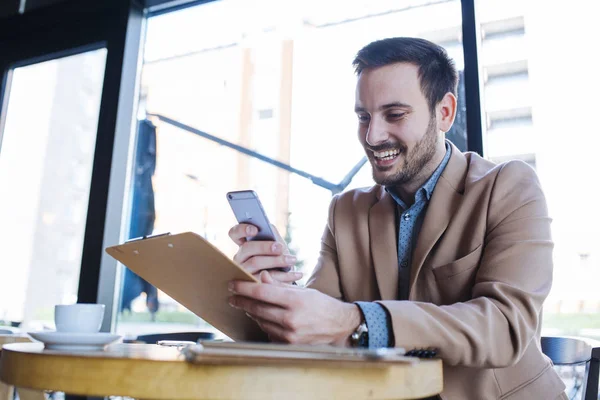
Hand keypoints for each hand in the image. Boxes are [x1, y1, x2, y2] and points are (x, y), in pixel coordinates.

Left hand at [228, 271, 361, 345]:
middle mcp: (291, 319)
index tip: (232, 284)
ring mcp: (289, 334)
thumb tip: (261, 277)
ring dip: (252, 312)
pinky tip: (262, 317)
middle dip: (242, 301)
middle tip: (233, 296)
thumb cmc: (321, 304)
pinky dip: (263, 323)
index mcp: (294, 301)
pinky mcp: (289, 344)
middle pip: (257, 308)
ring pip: (261, 321)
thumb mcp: (302, 290)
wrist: (338, 325)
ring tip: (247, 305)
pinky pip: (269, 332)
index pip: (261, 293)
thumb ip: (280, 285)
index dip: (244, 288)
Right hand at [229, 223, 301, 283]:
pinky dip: (284, 276)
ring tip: (292, 260)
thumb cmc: (278, 259)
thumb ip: (272, 235)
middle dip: (264, 246)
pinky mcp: (252, 286)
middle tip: (280, 247)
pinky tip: (297, 274)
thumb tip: (269, 227)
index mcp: (244, 245)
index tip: (255, 229)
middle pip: (247, 248)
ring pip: (255, 263)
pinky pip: (266, 280)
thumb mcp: (276, 246)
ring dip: (276, 260)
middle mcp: (239, 259)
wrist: (283, 283)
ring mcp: (243, 273)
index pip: (235, 233)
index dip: (242, 229)